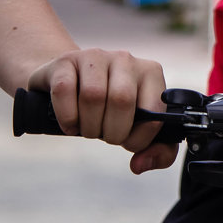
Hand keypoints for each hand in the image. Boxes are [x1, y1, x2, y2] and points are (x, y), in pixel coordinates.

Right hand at [27, 48, 178, 173]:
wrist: (71, 85)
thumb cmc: (109, 110)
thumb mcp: (137, 129)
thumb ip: (157, 151)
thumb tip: (140, 165)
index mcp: (150, 73)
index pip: (154, 111)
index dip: (139, 138)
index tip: (127, 142)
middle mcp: (125, 59)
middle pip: (121, 100)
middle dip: (112, 132)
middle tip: (105, 136)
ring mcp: (94, 57)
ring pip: (93, 95)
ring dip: (88, 126)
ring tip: (88, 129)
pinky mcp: (66, 61)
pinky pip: (64, 90)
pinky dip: (66, 116)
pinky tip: (70, 123)